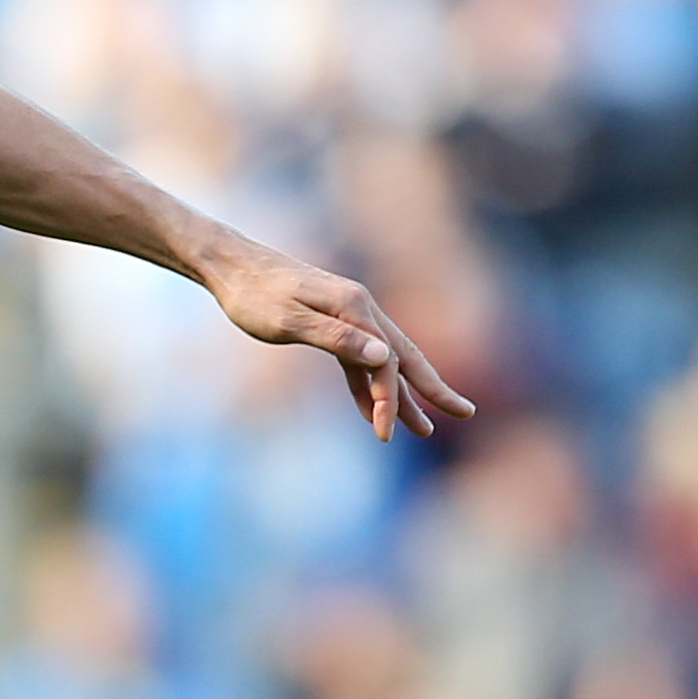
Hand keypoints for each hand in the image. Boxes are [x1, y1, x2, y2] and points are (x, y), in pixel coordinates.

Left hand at [199, 241, 477, 442]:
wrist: (230, 264)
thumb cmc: (253, 294)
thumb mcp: (289, 320)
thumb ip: (336, 339)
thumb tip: (385, 358)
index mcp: (355, 306)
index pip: (386, 361)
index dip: (391, 400)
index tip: (386, 434)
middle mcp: (360, 308)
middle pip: (406, 356)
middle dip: (434, 389)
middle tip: (466, 413)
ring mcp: (347, 316)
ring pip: (384, 361)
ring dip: (402, 395)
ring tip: (424, 427)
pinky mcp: (331, 323)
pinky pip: (357, 361)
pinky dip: (366, 387)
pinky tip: (371, 411)